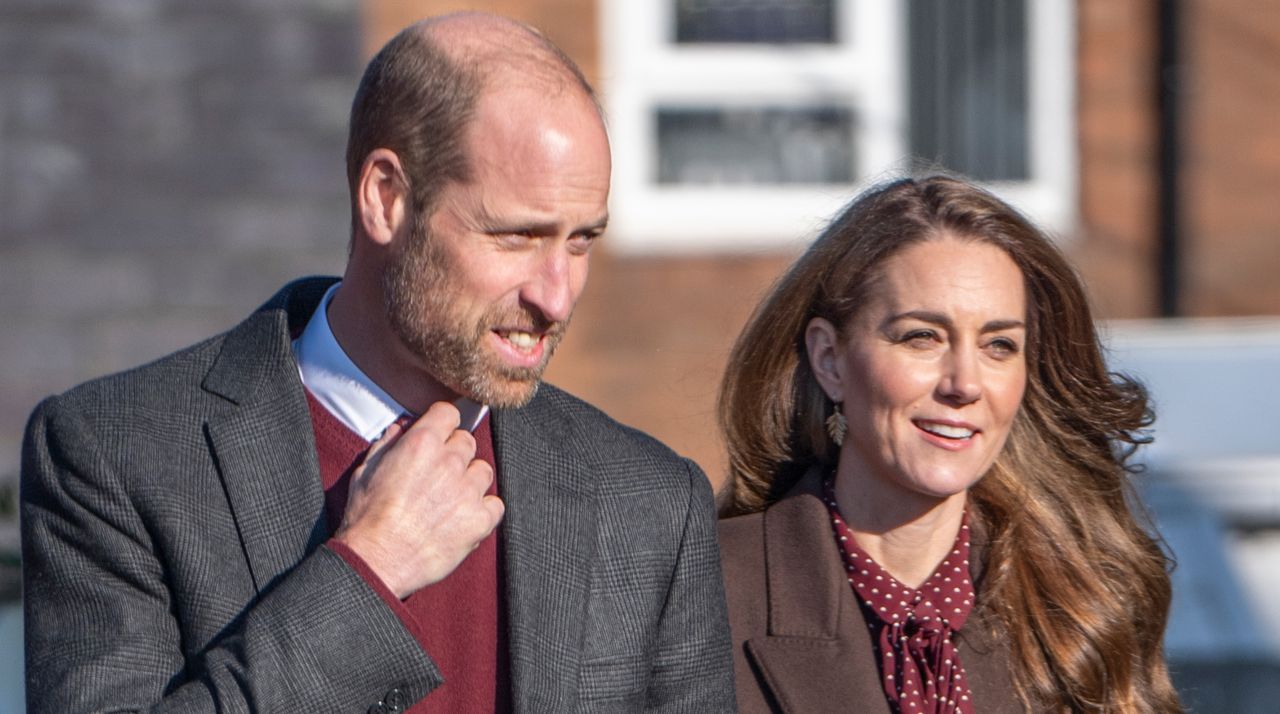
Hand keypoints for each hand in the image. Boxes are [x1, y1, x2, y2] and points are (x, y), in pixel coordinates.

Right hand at [334, 402, 504, 597]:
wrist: (376, 561)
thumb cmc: (366, 518)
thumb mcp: (365, 472)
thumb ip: (387, 445)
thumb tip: (400, 430)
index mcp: (421, 443)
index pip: (449, 413)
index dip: (443, 424)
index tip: (439, 435)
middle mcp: (449, 461)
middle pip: (467, 442)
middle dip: (454, 454)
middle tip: (438, 476)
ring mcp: (467, 490)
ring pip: (483, 471)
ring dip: (470, 481)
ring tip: (450, 500)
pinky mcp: (479, 519)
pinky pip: (496, 505)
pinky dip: (483, 511)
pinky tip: (464, 519)